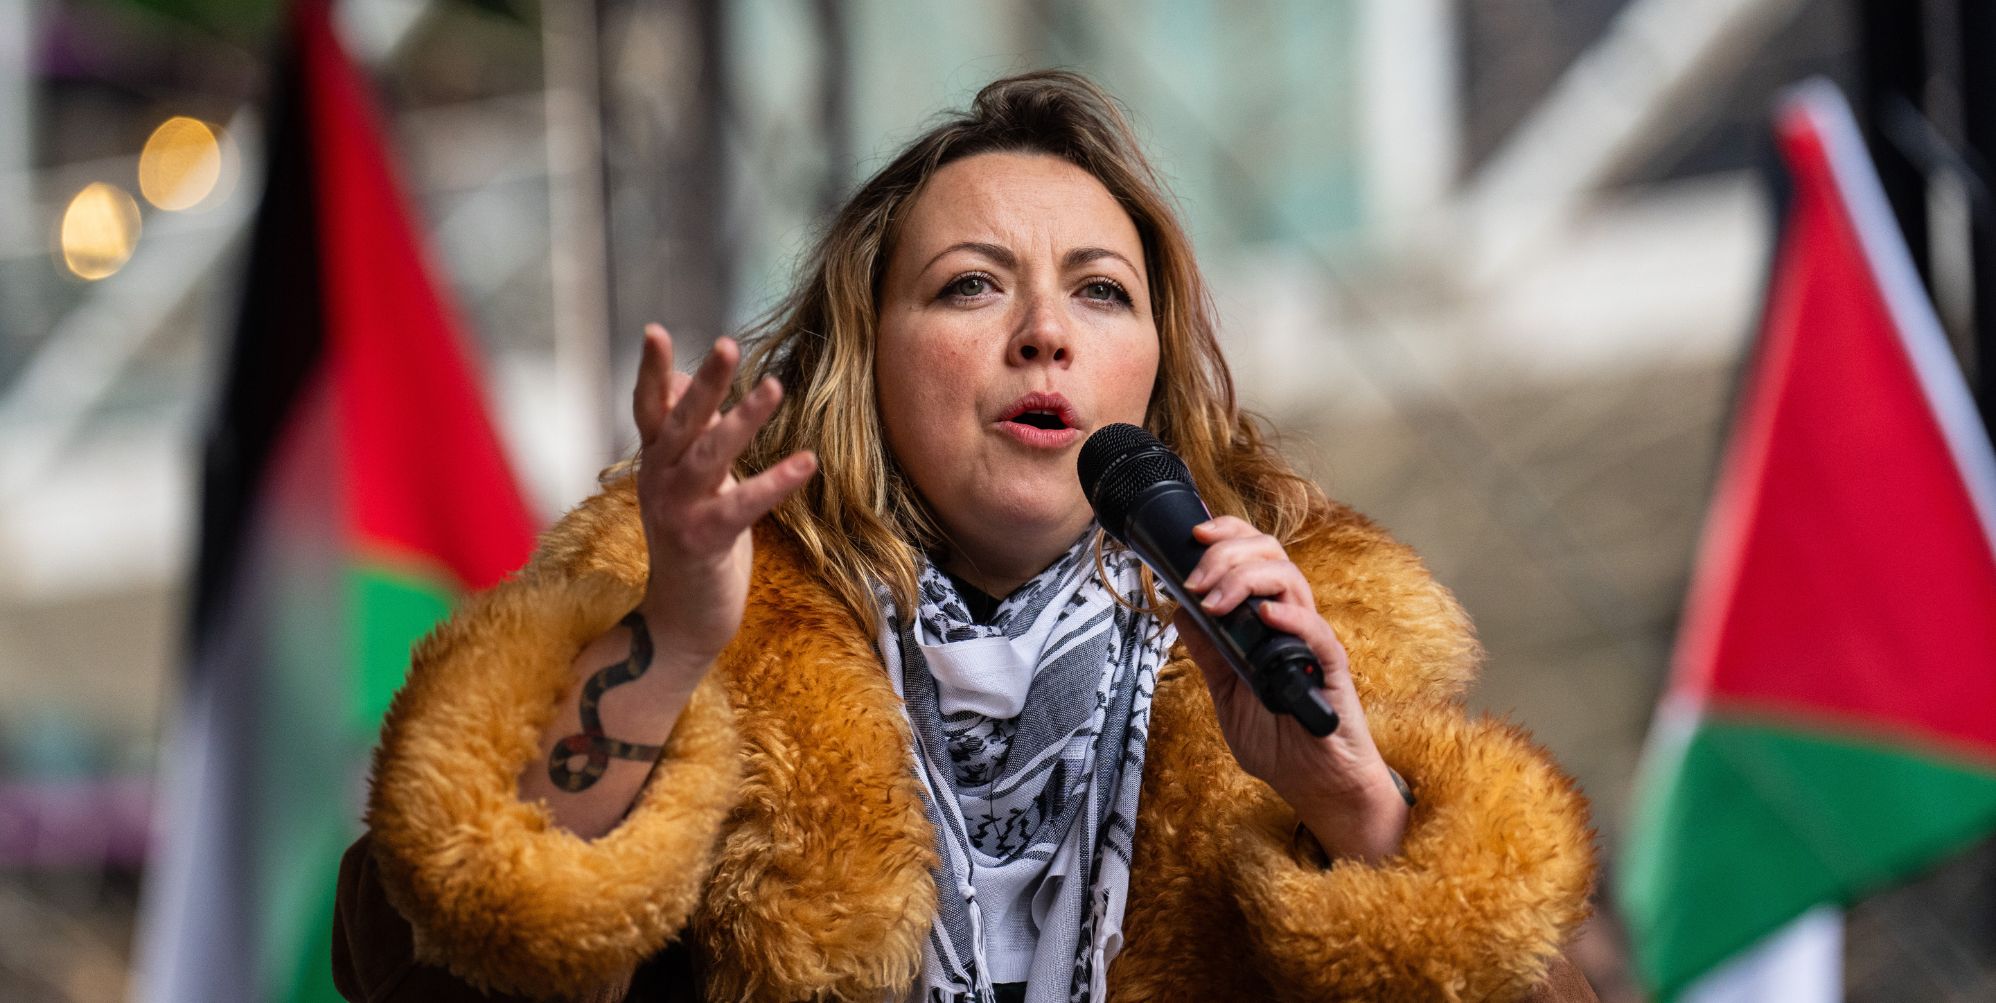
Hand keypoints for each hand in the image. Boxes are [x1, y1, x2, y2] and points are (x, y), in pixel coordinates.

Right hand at [630, 324, 816, 678]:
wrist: (681, 618)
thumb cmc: (693, 539)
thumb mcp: (688, 479)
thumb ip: (691, 430)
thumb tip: (691, 377)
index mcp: (655, 461)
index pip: (649, 407)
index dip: (653, 371)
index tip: (656, 331)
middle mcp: (659, 480)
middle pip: (682, 422)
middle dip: (706, 383)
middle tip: (728, 344)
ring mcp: (677, 511)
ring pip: (710, 456)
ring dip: (742, 420)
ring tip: (774, 387)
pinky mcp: (704, 541)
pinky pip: (742, 505)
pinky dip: (775, 482)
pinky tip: (807, 462)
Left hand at [1172, 516, 1406, 861]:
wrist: (1316, 785)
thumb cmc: (1281, 742)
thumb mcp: (1227, 693)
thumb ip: (1208, 653)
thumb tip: (1178, 613)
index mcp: (1268, 621)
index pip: (1254, 556)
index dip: (1227, 534)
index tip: (1195, 536)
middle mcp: (1292, 622)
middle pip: (1270, 554)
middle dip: (1226, 554)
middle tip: (1196, 580)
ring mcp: (1312, 642)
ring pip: (1290, 580)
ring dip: (1244, 580)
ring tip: (1215, 602)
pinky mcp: (1331, 670)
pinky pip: (1316, 631)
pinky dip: (1289, 616)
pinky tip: (1264, 616)